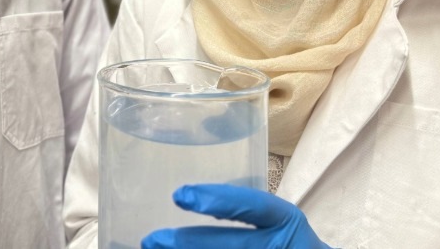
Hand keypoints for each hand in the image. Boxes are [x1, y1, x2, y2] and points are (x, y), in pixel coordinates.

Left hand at [141, 184, 331, 248]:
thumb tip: (189, 204)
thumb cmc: (285, 244)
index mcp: (286, 223)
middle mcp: (279, 246)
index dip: (219, 199)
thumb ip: (241, 216)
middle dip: (187, 242)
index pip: (255, 207)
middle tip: (152, 239)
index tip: (181, 195)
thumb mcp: (274, 225)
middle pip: (232, 244)